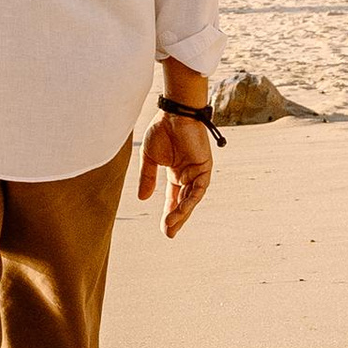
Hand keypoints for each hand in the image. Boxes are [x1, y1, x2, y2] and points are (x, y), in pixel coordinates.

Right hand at [137, 107, 213, 237]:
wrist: (174, 114)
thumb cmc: (162, 130)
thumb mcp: (150, 158)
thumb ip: (147, 178)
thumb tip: (143, 199)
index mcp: (176, 172)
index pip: (174, 198)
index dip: (169, 212)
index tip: (163, 228)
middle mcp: (188, 175)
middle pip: (184, 202)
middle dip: (176, 218)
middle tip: (169, 234)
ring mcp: (197, 172)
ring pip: (191, 199)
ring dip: (182, 213)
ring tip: (171, 226)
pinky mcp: (204, 168)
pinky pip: (198, 189)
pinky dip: (190, 201)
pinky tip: (180, 211)